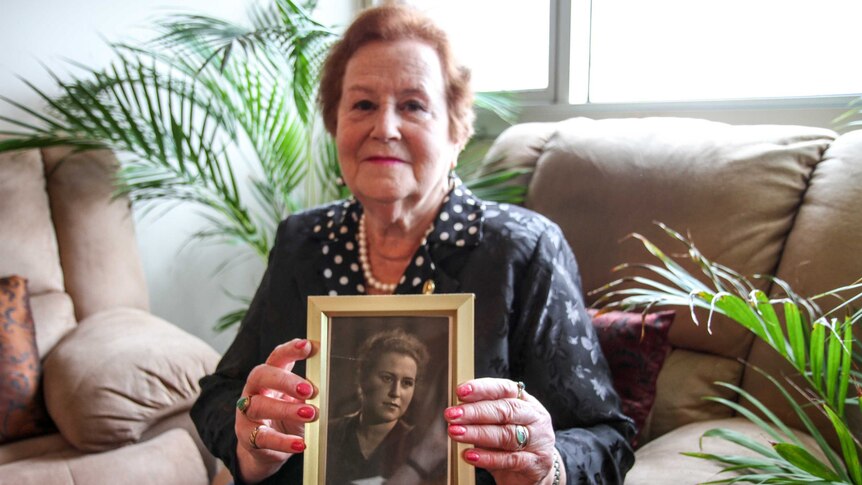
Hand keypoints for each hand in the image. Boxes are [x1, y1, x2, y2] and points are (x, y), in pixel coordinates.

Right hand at [235, 339, 318, 483]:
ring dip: (286, 409)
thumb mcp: (299, 401)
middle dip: (286, 380)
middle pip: (261, 375)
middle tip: (310, 390)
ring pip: (259, 405)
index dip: (290, 349)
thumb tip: (330, 382)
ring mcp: (247, 413)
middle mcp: (254, 390)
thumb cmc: (287, 418)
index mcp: (269, 376)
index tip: (309, 346)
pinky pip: (263, 437)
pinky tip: (300, 443)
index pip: (276, 357)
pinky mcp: (247, 437)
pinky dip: (283, 441)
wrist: (267, 450)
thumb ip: (309, 390)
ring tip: (310, 414)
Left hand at [444, 378, 564, 484]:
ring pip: (506, 435)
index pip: (504, 389)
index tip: (460, 391)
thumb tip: (456, 410)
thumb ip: (482, 416)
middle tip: (452, 415)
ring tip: (455, 433)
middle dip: (475, 412)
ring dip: (477, 433)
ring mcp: (538, 441)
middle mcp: (534, 418)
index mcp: (526, 402)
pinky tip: (470, 456)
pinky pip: (509, 459)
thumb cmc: (512, 445)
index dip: (482, 389)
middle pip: (505, 410)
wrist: (533, 474)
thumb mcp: (499, 426)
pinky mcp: (535, 463)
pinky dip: (487, 457)